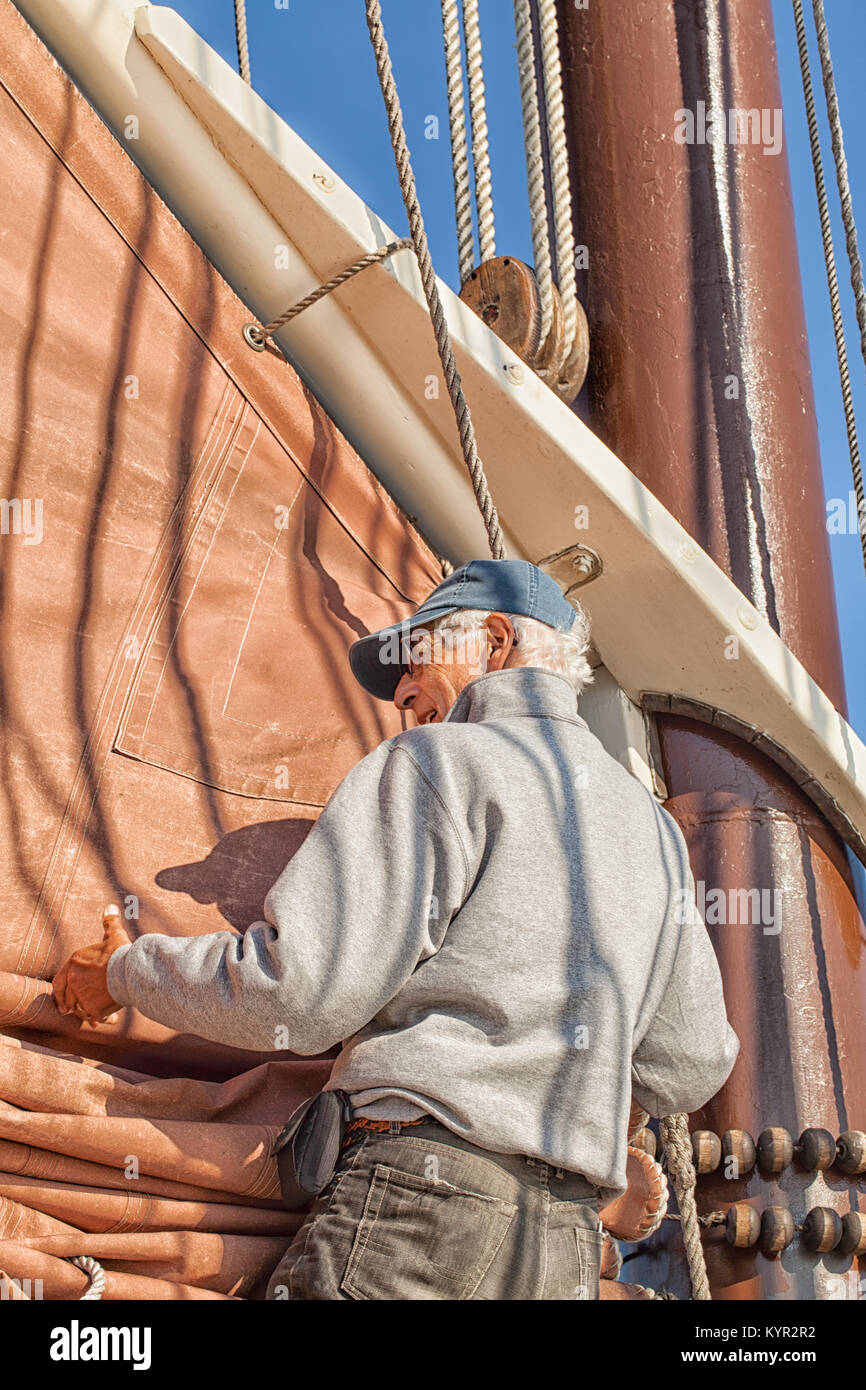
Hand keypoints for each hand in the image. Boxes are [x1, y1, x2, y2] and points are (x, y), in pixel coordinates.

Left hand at [53, 905, 131, 1026]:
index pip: (58, 982)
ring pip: (79, 1008)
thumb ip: (109, 922)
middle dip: (71, 1005)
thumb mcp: (114, 935)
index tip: (61, 1001)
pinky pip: (92, 1016)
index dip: (59, 993)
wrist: (131, 970)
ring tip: (92, 1015)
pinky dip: (97, 1018)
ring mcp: (82, 995)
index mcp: (74, 963)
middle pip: (68, 998)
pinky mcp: (93, 1008)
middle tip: (72, 1011)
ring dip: (85, 1012)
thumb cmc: (121, 952)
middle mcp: (74, 980)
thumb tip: (109, 907)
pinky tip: (103, 1019)